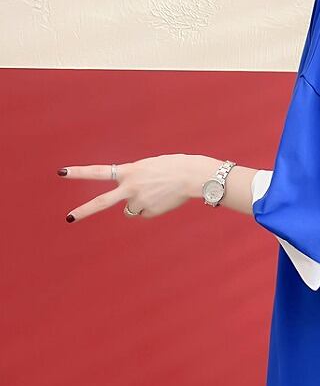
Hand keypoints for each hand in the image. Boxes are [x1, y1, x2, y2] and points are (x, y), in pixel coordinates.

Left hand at [58, 153, 218, 221]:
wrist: (191, 176)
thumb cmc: (172, 167)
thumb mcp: (147, 168)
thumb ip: (133, 181)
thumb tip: (129, 207)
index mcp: (128, 171)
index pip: (98, 171)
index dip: (79, 172)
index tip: (61, 173)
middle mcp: (130, 187)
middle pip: (102, 202)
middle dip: (84, 211)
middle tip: (69, 219)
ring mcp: (139, 202)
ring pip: (129, 211)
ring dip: (137, 205)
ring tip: (155, 194)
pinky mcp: (150, 212)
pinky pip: (144, 214)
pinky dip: (151, 209)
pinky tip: (163, 200)